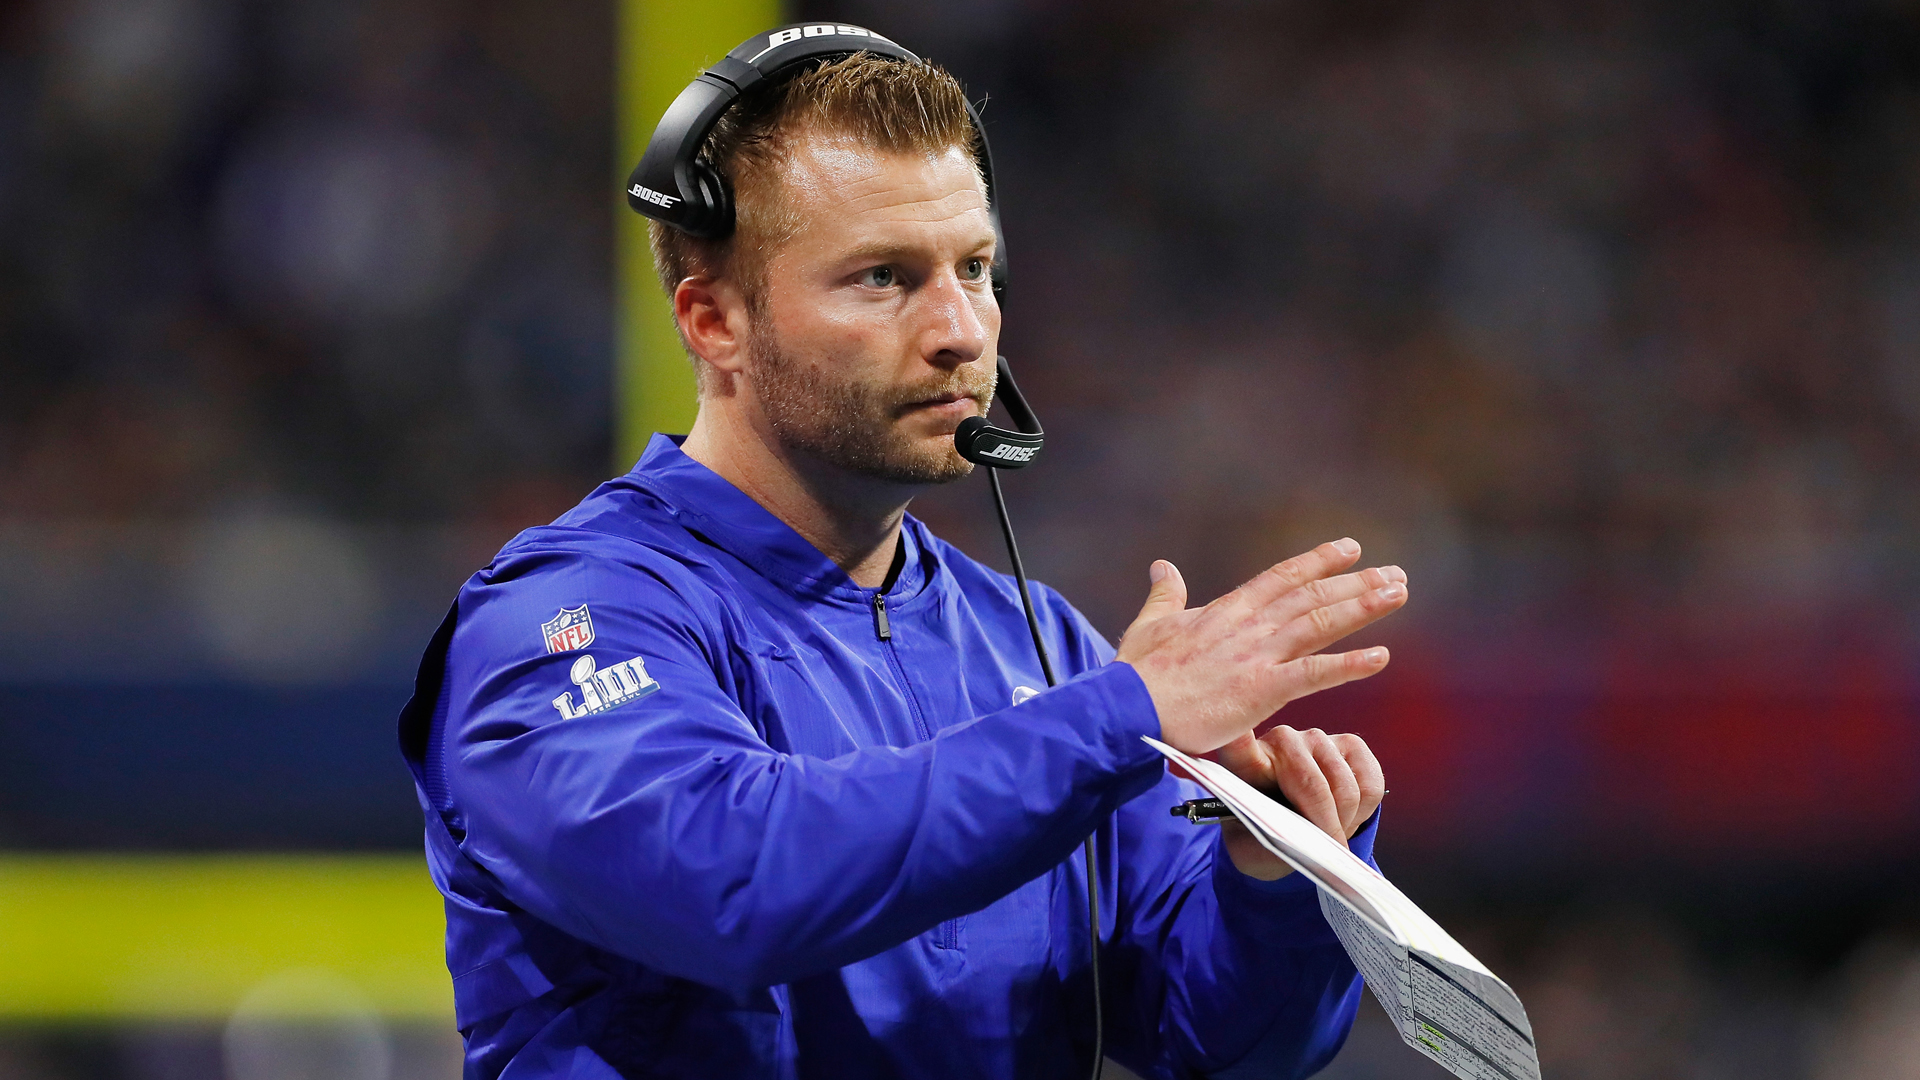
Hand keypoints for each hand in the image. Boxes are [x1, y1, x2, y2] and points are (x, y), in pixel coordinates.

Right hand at [1114, 539, 1407, 754]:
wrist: (1130, 707)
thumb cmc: (1136, 674)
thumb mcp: (1148, 624)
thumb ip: (1165, 594)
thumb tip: (1163, 566)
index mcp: (1227, 611)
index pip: (1282, 578)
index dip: (1318, 562)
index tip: (1349, 548)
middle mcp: (1250, 626)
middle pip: (1313, 596)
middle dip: (1356, 582)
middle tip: (1394, 572)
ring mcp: (1259, 656)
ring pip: (1321, 623)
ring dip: (1363, 607)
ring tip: (1399, 593)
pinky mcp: (1262, 689)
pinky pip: (1315, 674)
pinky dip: (1349, 665)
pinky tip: (1380, 657)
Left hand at [1211, 726, 1384, 879]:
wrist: (1292, 828)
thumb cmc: (1266, 836)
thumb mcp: (1256, 853)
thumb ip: (1276, 847)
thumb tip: (1312, 847)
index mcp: (1244, 764)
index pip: (1238, 745)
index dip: (1239, 740)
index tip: (1223, 732)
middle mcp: (1281, 740)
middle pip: (1313, 786)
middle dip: (1326, 827)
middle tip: (1328, 849)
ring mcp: (1317, 738)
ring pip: (1347, 790)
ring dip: (1345, 822)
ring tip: (1329, 831)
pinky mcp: (1350, 744)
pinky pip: (1370, 786)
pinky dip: (1363, 812)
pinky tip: (1344, 814)